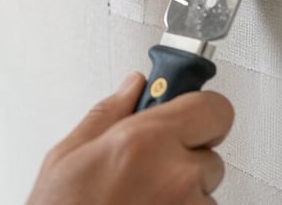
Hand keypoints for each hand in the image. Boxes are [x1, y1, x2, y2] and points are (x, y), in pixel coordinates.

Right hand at [26, 73, 233, 204]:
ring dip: (186, 192)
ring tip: (142, 199)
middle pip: (210, 152)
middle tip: (150, 167)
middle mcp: (176, 177)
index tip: (190, 113)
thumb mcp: (67, 157)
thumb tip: (132, 88)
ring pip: (206, 190)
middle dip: (186, 156)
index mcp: (144, 142)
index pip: (214, 108)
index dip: (201, 109)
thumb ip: (109, 114)